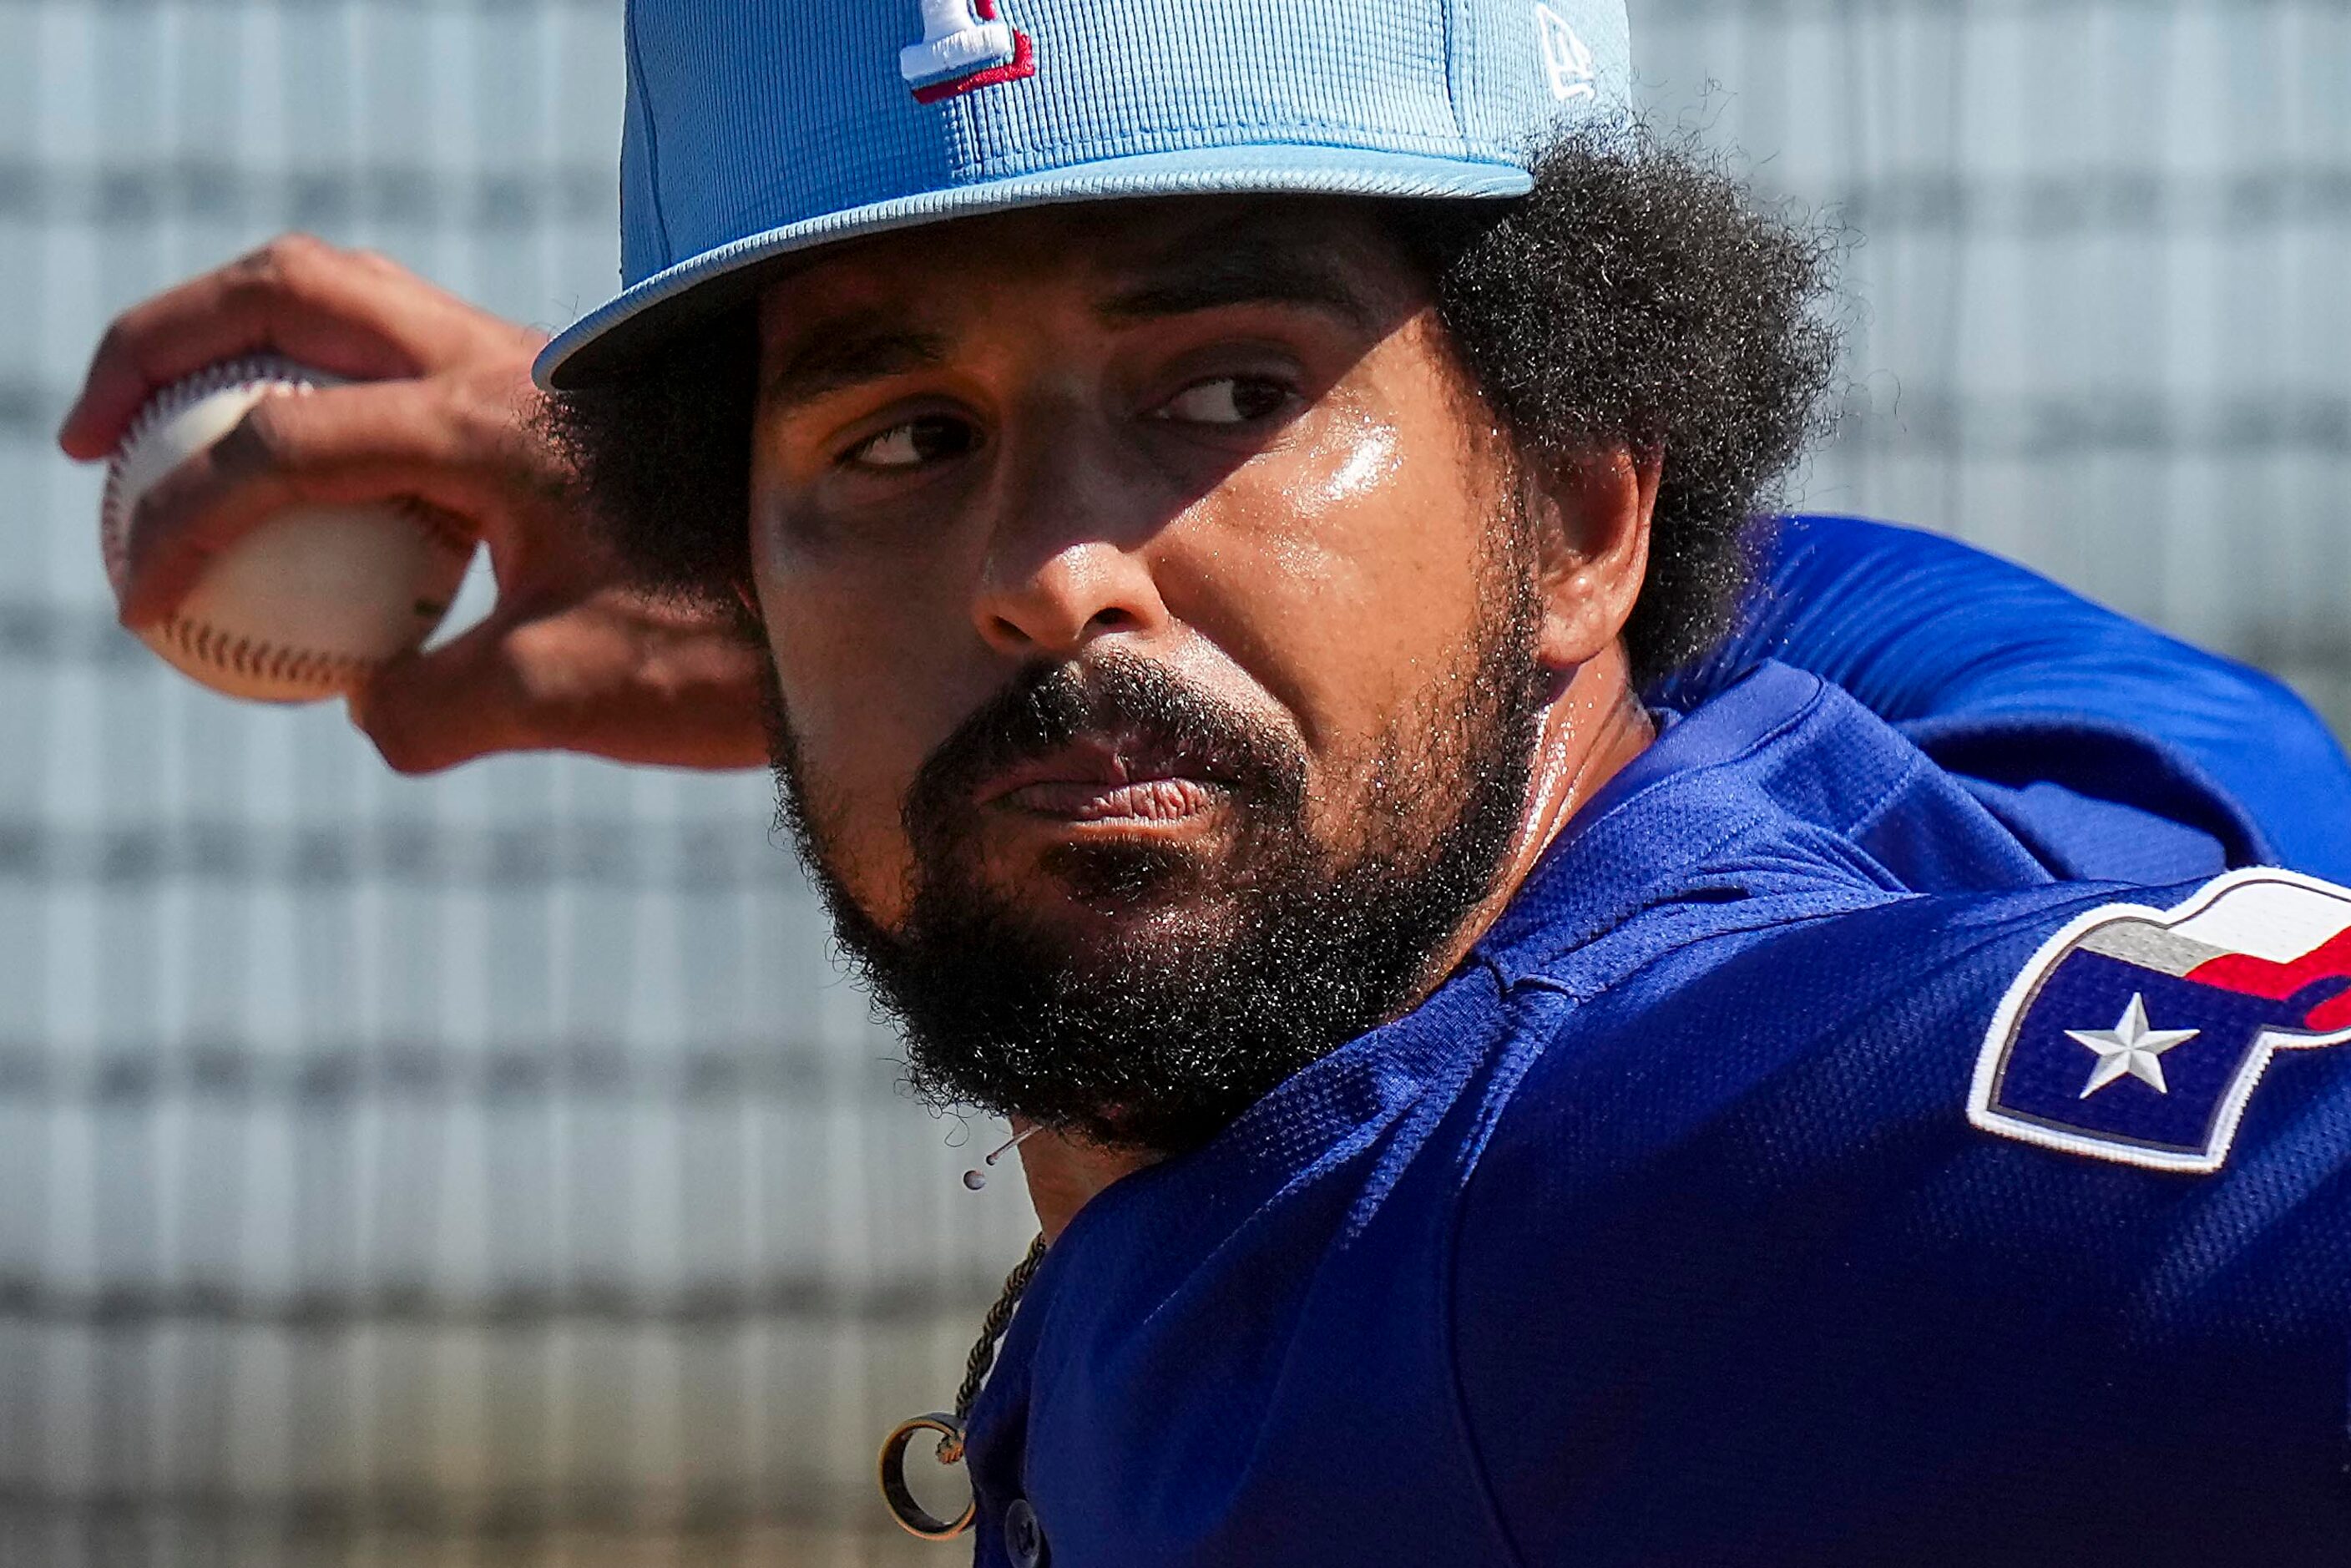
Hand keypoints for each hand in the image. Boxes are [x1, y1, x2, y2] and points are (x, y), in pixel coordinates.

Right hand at [58, 233, 769, 773]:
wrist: (874, 602)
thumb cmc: (738, 642)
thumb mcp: (567, 698)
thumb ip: (434, 707)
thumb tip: (367, 709)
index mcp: (486, 424)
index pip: (276, 440)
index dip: (180, 522)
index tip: (144, 605)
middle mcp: (506, 367)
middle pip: (291, 287)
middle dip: (164, 343)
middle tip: (94, 435)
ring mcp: (540, 374)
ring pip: (356, 306)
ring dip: (250, 355)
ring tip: (185, 445)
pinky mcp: (566, 409)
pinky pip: (413, 371)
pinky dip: (334, 406)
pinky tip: (332, 505)